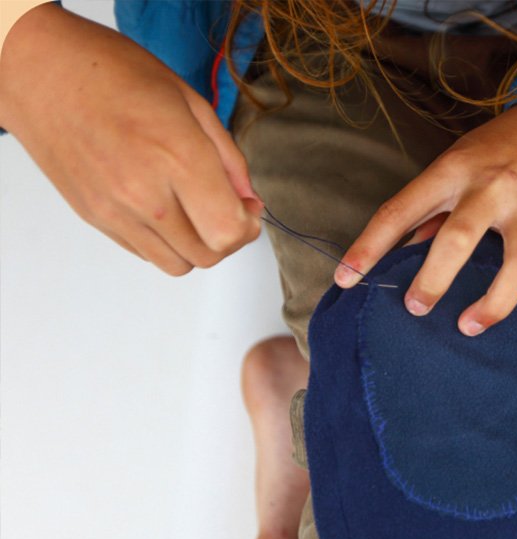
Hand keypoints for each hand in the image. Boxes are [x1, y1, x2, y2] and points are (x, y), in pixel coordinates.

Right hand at [0, 3, 260, 275]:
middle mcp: (145, 193)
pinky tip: (165, 209)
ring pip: (177, 264)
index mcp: (178, 157)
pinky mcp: (94, 217)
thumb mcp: (191, 101)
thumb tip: (249, 200)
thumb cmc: (113, 73)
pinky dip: (165, 243)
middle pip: (208, 255)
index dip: (248, 226)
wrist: (42, 71)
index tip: (248, 208)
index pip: (228, 230)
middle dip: (229, 239)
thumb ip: (228, 158)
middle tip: (228, 210)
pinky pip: (145, 253)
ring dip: (197, 246)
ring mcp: (115, 211)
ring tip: (195, 211)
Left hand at [334, 103, 516, 348]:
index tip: (346, 279)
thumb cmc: (495, 150)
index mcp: (454, 171)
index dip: (370, 246)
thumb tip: (399, 257)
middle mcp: (493, 190)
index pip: (402, 210)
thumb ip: (429, 210)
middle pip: (460, 237)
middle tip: (415, 307)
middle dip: (434, 277)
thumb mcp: (454, 163)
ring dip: (494, 303)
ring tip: (468, 327)